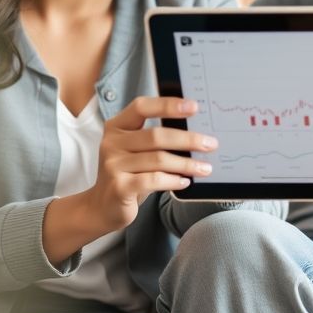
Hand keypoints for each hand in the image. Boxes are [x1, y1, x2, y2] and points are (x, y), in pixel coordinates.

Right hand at [43, 96, 217, 262]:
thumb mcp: (135, 151)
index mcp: (117, 127)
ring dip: (187, 164)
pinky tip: (185, 182)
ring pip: (159, 160)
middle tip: (211, 144)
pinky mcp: (119, 186)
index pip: (142, 107)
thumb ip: (154, 139)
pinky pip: (154, 180)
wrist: (102, 207)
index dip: (167, 105)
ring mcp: (113, 165)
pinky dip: (174, 180)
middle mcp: (112, 143)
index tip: (194, 106)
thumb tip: (195, 133)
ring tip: (205, 168)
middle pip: (156, 136)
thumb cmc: (128, 174)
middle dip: (188, 139)